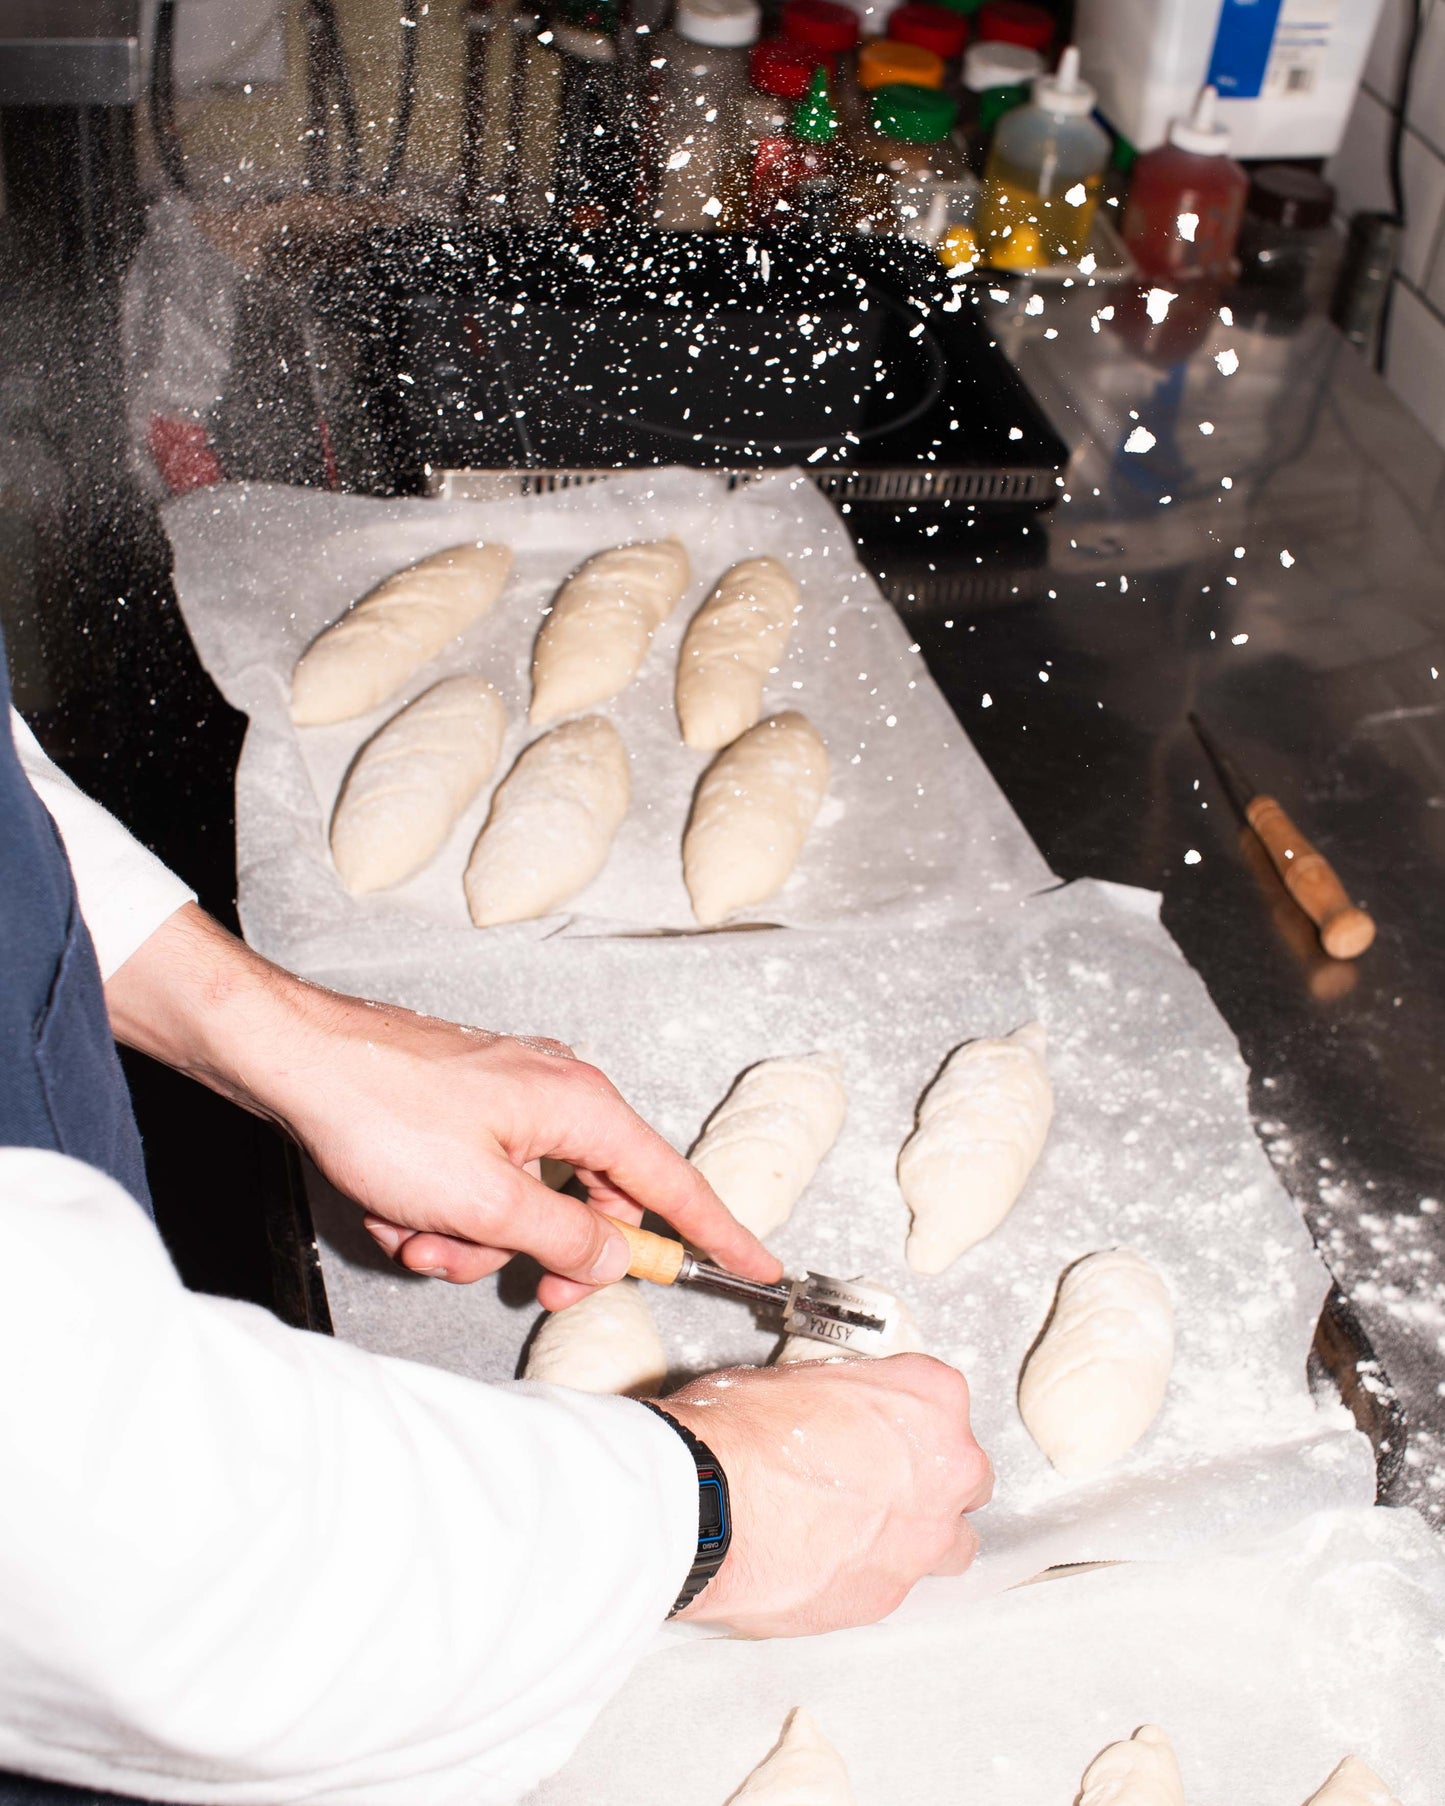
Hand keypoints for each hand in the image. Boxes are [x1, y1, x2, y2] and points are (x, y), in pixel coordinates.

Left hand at [105, 905, 781, 1306]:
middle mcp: (556, 1095)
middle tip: (526, 1286)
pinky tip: (396, 1209)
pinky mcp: (465, 1110)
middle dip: (550, 1252)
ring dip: (476, 1238)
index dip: (717, 1232)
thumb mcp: (485, 1201)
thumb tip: (613, 1257)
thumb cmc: (384, 1110)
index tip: (758, 1265)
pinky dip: (444, 1212)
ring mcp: (510, 1100)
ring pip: (526, 1202)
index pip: (673, 1183)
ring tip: (418, 1233)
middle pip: (595, 1202)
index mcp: (581, 1108)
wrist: (294, 1059)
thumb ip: (565, 1236)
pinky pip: (480, 1183)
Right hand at [658, 1354, 992, 1635]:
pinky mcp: (888, 1596)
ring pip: (951, 1542)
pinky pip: (898, 1585)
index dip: (904, 1415)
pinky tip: (828, 1564)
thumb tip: (831, 1415)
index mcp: (928, 1398)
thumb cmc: (742, 1434)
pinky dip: (871, 1575)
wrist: (707, 1507)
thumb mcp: (792, 1378)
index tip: (879, 1425)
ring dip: (919, 1535)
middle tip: (874, 1477)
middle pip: (964, 1475)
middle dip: (928, 1478)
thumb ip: (840, 1399)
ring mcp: (924, 1538)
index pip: (943, 1400)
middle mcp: (945, 1468)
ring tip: (864, 1531)